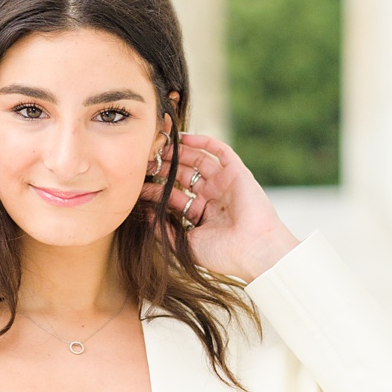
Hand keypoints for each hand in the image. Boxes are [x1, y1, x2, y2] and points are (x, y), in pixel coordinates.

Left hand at [142, 131, 295, 282]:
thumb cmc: (222, 253)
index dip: (156, 189)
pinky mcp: (237, 173)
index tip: (138, 184)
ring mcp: (225, 183)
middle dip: (165, 167)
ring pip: (198, 161)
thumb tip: (146, 213)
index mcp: (202, 214)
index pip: (175, 195)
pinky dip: (203, 142)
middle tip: (146, 161)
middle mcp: (213, 196)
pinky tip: (183, 138)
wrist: (252, 250)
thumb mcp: (186, 245)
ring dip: (179, 153)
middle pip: (184, 175)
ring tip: (159, 147)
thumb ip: (165, 231)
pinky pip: (220, 151)